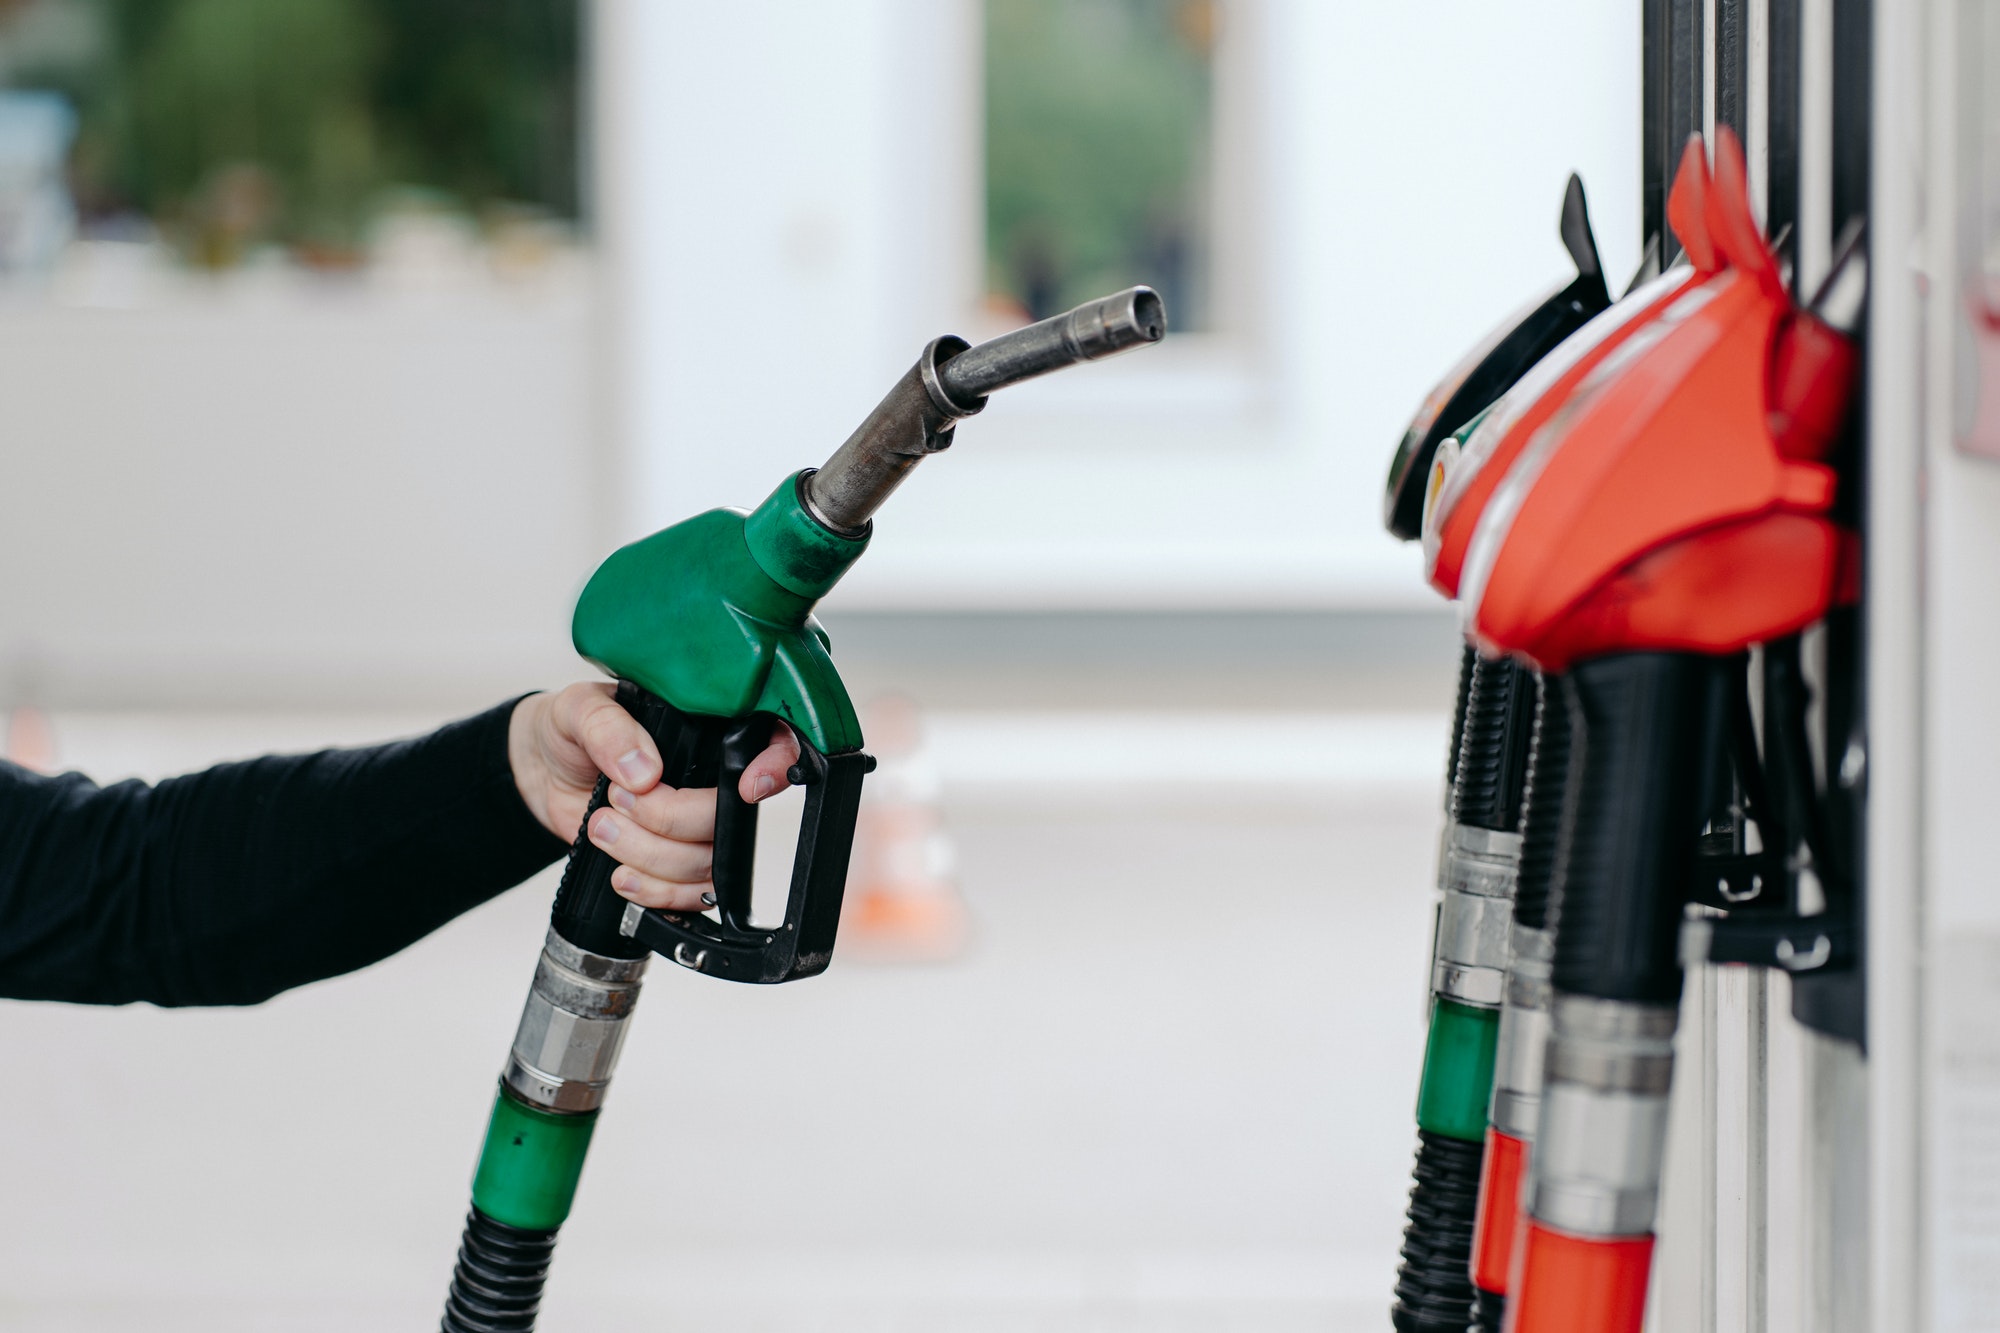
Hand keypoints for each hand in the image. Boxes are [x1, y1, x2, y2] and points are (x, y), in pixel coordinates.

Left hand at [508, 683, 800, 910]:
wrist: (540, 772)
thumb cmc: (567, 730)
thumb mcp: (578, 711)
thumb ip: (609, 730)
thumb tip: (644, 770)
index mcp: (704, 729)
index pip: (772, 744)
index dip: (775, 767)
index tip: (747, 786)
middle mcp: (709, 780)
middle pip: (728, 819)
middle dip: (669, 820)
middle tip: (618, 799)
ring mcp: (695, 827)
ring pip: (707, 864)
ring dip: (649, 856)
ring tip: (602, 828)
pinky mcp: (676, 865)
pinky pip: (690, 897)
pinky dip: (654, 892)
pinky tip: (621, 874)